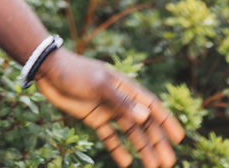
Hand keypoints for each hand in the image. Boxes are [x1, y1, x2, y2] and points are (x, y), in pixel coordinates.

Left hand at [34, 48, 184, 167]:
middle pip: (143, 124)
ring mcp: (107, 109)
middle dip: (156, 142)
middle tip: (168, 163)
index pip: (151, 105)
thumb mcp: (99, 85)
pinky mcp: (93, 118)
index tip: (179, 138)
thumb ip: (122, 101)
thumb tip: (146, 116)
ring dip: (141, 149)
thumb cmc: (75, 72)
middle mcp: (119, 99)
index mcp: (125, 87)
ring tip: (153, 167)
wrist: (49, 71)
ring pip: (129, 133)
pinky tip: (125, 162)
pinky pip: (109, 137)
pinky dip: (117, 148)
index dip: (166, 121)